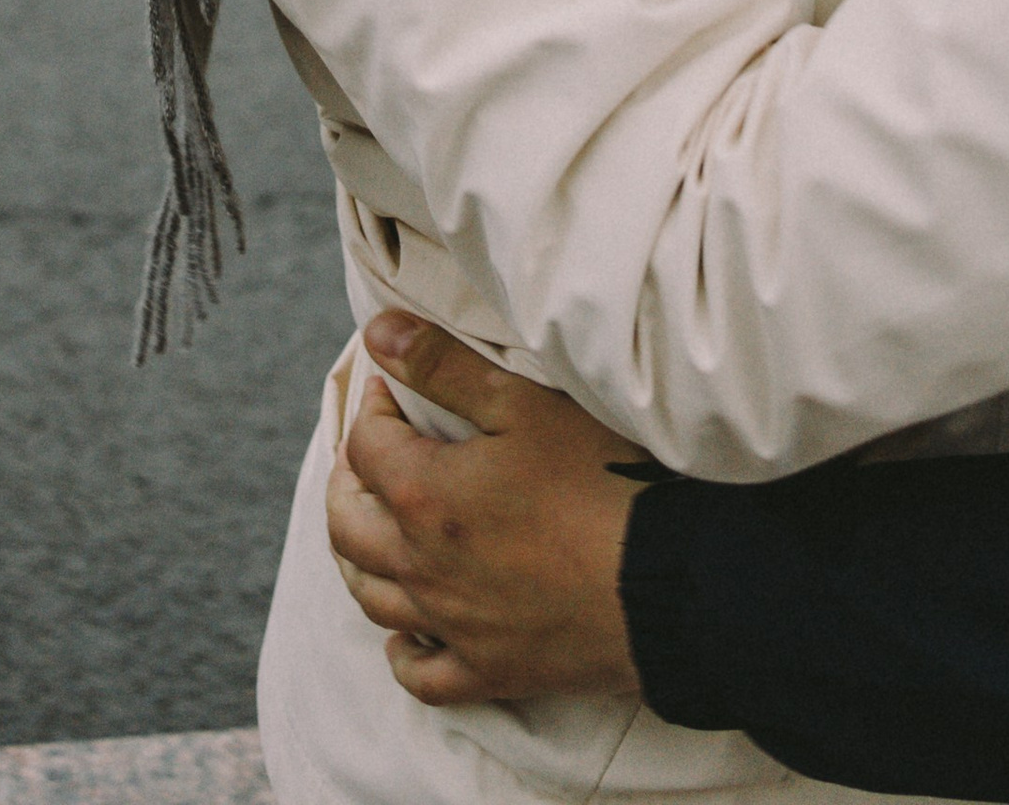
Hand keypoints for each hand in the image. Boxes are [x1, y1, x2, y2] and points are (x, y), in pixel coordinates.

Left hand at [325, 312, 647, 708]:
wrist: (661, 581)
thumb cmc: (596, 481)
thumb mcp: (522, 403)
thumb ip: (443, 365)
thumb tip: (377, 332)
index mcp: (422, 495)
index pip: (365, 444)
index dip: (374, 406)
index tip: (392, 388)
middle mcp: (420, 566)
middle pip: (347, 526)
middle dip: (347, 481)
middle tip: (365, 455)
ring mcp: (450, 625)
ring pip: (372, 599)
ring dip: (361, 559)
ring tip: (374, 530)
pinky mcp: (487, 670)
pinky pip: (420, 675)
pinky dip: (404, 653)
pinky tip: (410, 633)